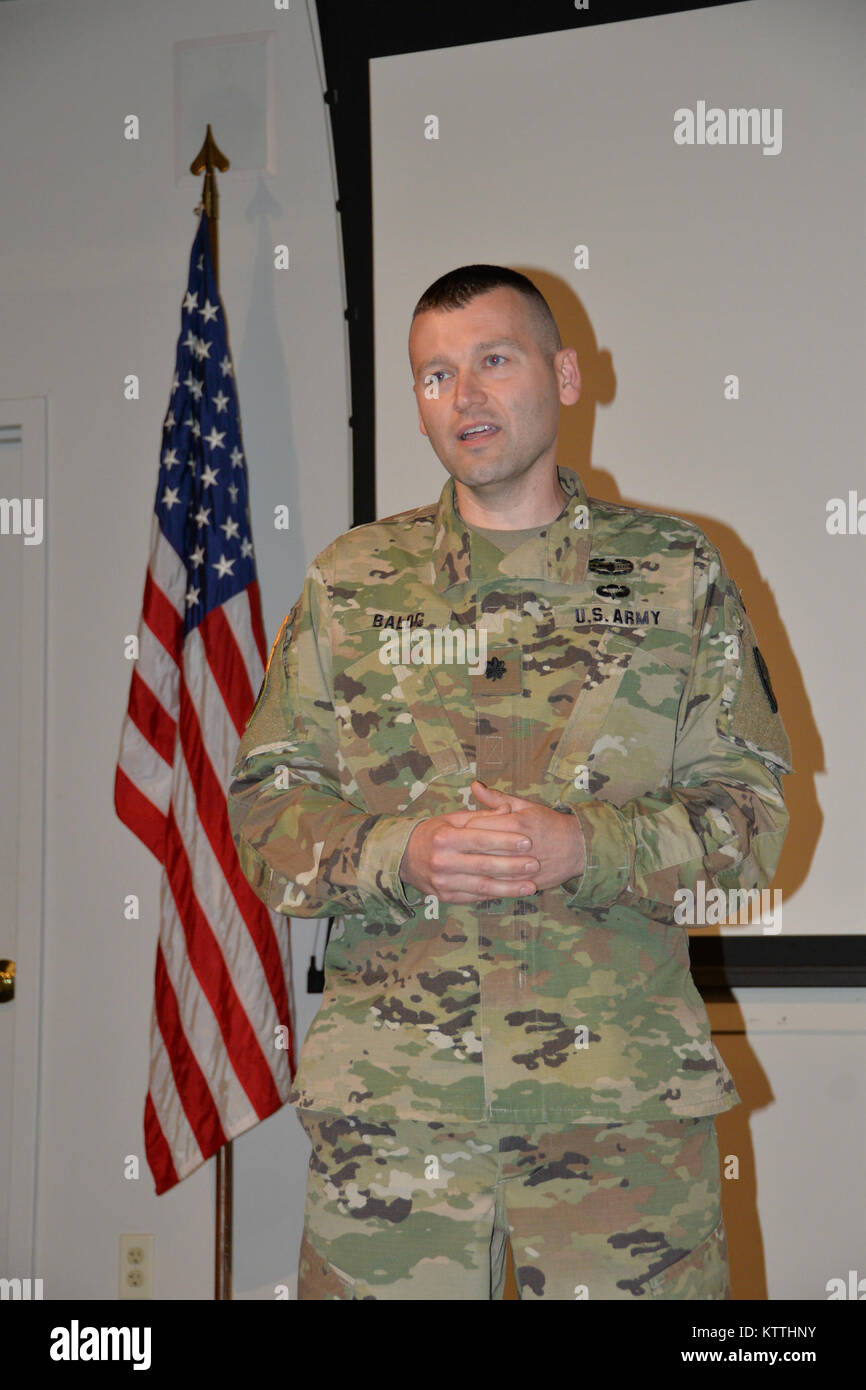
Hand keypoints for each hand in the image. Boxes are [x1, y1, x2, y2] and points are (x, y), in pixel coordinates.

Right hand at [399, 800, 539, 903]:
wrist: (404, 857)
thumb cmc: (435, 833)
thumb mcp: (453, 818)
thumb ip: (482, 815)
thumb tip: (509, 808)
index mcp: (444, 838)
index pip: (480, 839)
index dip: (505, 841)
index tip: (527, 841)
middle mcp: (442, 861)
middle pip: (483, 865)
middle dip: (512, 866)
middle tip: (534, 863)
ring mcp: (443, 882)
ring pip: (481, 886)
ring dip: (509, 887)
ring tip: (531, 885)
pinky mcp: (445, 896)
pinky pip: (474, 896)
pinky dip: (495, 894)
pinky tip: (513, 893)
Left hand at [467, 780, 584, 891]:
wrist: (577, 848)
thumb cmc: (548, 823)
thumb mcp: (525, 806)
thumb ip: (497, 798)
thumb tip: (474, 785)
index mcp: (517, 823)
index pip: (477, 826)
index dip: (464, 828)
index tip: (458, 830)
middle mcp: (519, 846)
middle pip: (479, 849)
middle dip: (464, 849)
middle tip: (454, 848)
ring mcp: (522, 867)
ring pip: (487, 870)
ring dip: (471, 868)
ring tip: (461, 864)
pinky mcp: (526, 882)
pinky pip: (499, 885)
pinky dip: (485, 883)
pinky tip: (475, 880)